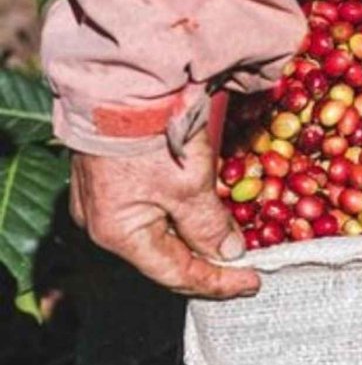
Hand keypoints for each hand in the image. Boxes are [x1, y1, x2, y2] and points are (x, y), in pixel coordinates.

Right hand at [69, 130, 259, 298]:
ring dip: (195, 239)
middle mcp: (105, 224)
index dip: (219, 282)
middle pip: (165, 257)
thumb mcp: (188, 186)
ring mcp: (105, 200)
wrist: (118, 82)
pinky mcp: (113, 178)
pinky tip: (205, 216)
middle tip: (246, 268)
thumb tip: (228, 253)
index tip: (255, 282)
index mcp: (119, 234)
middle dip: (206, 264)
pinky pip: (152, 210)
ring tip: (231, 245)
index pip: (176, 274)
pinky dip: (182, 216)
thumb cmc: (152, 138)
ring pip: (159, 232)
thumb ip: (208, 225)